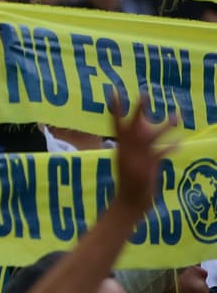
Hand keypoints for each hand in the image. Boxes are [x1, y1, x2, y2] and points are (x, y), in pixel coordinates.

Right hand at [112, 93, 175, 217]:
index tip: (113, 91)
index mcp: (120, 147)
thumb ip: (132, 146)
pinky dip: (170, 148)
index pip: (115, 123)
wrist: (128, 201)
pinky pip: (161, 154)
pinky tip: (179, 143)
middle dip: (138, 110)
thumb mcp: (126, 160)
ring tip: (177, 116)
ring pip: (152, 138)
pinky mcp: (148, 167)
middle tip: (143, 93)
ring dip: (165, 127)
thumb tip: (139, 131)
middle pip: (132, 125)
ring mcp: (137, 158)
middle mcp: (127, 150)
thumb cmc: (128, 181)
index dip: (115, 108)